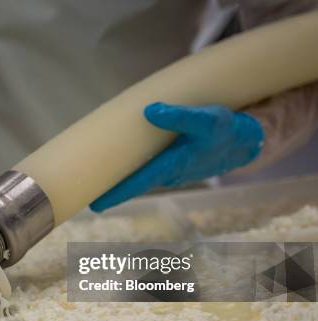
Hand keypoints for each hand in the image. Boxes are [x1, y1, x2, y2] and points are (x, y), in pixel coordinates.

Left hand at [90, 102, 263, 211]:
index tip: (95, 203)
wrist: (244, 141)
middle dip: (109, 191)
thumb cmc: (226, 130)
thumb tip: (149, 111)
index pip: (139, 182)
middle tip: (81, 195)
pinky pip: (144, 168)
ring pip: (137, 177)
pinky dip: (128, 168)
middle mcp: (168, 172)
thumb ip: (180, 116)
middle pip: (132, 184)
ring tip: (89, 177)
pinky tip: (113, 162)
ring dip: (117, 180)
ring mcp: (168, 170)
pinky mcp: (169, 162)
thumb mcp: (209, 119)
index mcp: (174, 164)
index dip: (117, 193)